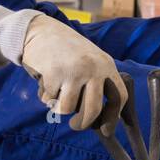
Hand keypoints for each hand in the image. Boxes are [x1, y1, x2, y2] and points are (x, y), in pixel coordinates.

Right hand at [20, 15, 126, 130]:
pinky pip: (49, 100)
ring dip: (58, 105)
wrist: (41, 30)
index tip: (105, 129)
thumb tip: (97, 119)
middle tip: (75, 125)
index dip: (113, 117)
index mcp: (106, 65)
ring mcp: (74, 71)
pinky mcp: (53, 73)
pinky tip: (45, 80)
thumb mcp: (90, 60)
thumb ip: (97, 82)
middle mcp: (93, 68)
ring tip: (55, 90)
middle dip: (83, 124)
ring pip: (68, 108)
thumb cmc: (66, 50)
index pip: (119, 97)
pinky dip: (45, 96)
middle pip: (93, 109)